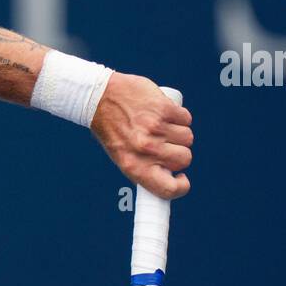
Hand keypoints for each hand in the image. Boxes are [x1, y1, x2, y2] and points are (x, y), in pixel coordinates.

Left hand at [90, 72, 193, 198]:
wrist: (98, 97)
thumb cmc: (111, 128)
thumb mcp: (122, 155)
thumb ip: (144, 167)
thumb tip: (169, 176)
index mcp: (134, 166)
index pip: (168, 189)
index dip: (181, 187)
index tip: (181, 178)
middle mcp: (145, 149)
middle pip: (184, 159)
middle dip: (178, 152)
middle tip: (165, 144)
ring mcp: (156, 127)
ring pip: (187, 138)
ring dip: (178, 133)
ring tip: (161, 127)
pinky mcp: (163, 108)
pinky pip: (185, 118)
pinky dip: (179, 116)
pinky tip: (165, 114)